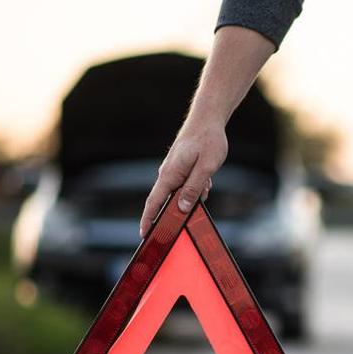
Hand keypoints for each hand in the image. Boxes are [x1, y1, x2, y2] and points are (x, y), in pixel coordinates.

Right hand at [139, 120, 227, 236]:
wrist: (208, 118)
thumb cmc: (208, 140)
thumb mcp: (205, 167)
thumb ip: (193, 188)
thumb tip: (181, 208)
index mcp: (170, 175)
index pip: (154, 202)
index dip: (148, 220)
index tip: (144, 235)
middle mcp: (168, 173)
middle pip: (166, 201)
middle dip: (175, 212)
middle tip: (182, 222)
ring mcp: (173, 170)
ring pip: (181, 192)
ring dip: (193, 194)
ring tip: (207, 181)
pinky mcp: (180, 167)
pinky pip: (187, 184)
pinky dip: (197, 186)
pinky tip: (207, 179)